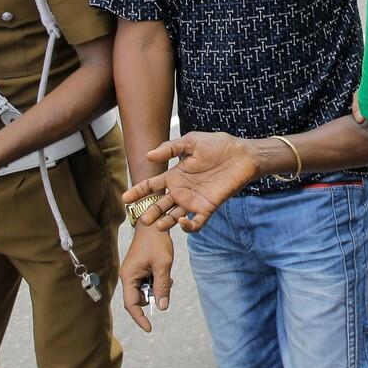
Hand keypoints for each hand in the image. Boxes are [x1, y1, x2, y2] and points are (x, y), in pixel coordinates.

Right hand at [119, 225, 173, 332]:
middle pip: (140, 298)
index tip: (150, 328)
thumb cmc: (157, 242)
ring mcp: (132, 273)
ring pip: (144, 290)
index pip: (132, 305)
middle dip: (154, 296)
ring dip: (157, 288)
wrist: (152, 222)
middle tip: (168, 284)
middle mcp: (127, 276)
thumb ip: (162, 287)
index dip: (140, 318)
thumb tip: (162, 307)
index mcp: (129, 277)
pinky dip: (156, 281)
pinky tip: (164, 272)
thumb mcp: (163, 265)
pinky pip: (146, 282)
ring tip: (167, 275)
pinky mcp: (137, 269)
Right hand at [123, 132, 259, 232]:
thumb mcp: (191, 142)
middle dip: (150, 212)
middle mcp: (181, 190)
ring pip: (174, 216)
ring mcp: (194, 200)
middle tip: (142, 219)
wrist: (242, 154)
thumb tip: (148, 156)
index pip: (152, 186)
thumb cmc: (217, 145)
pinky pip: (196, 222)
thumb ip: (170, 148)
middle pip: (160, 205)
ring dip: (165, 222)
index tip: (125, 198)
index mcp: (175, 176)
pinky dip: (188, 225)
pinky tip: (182, 221)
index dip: (138, 192)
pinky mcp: (208, 207)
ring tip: (157, 225)